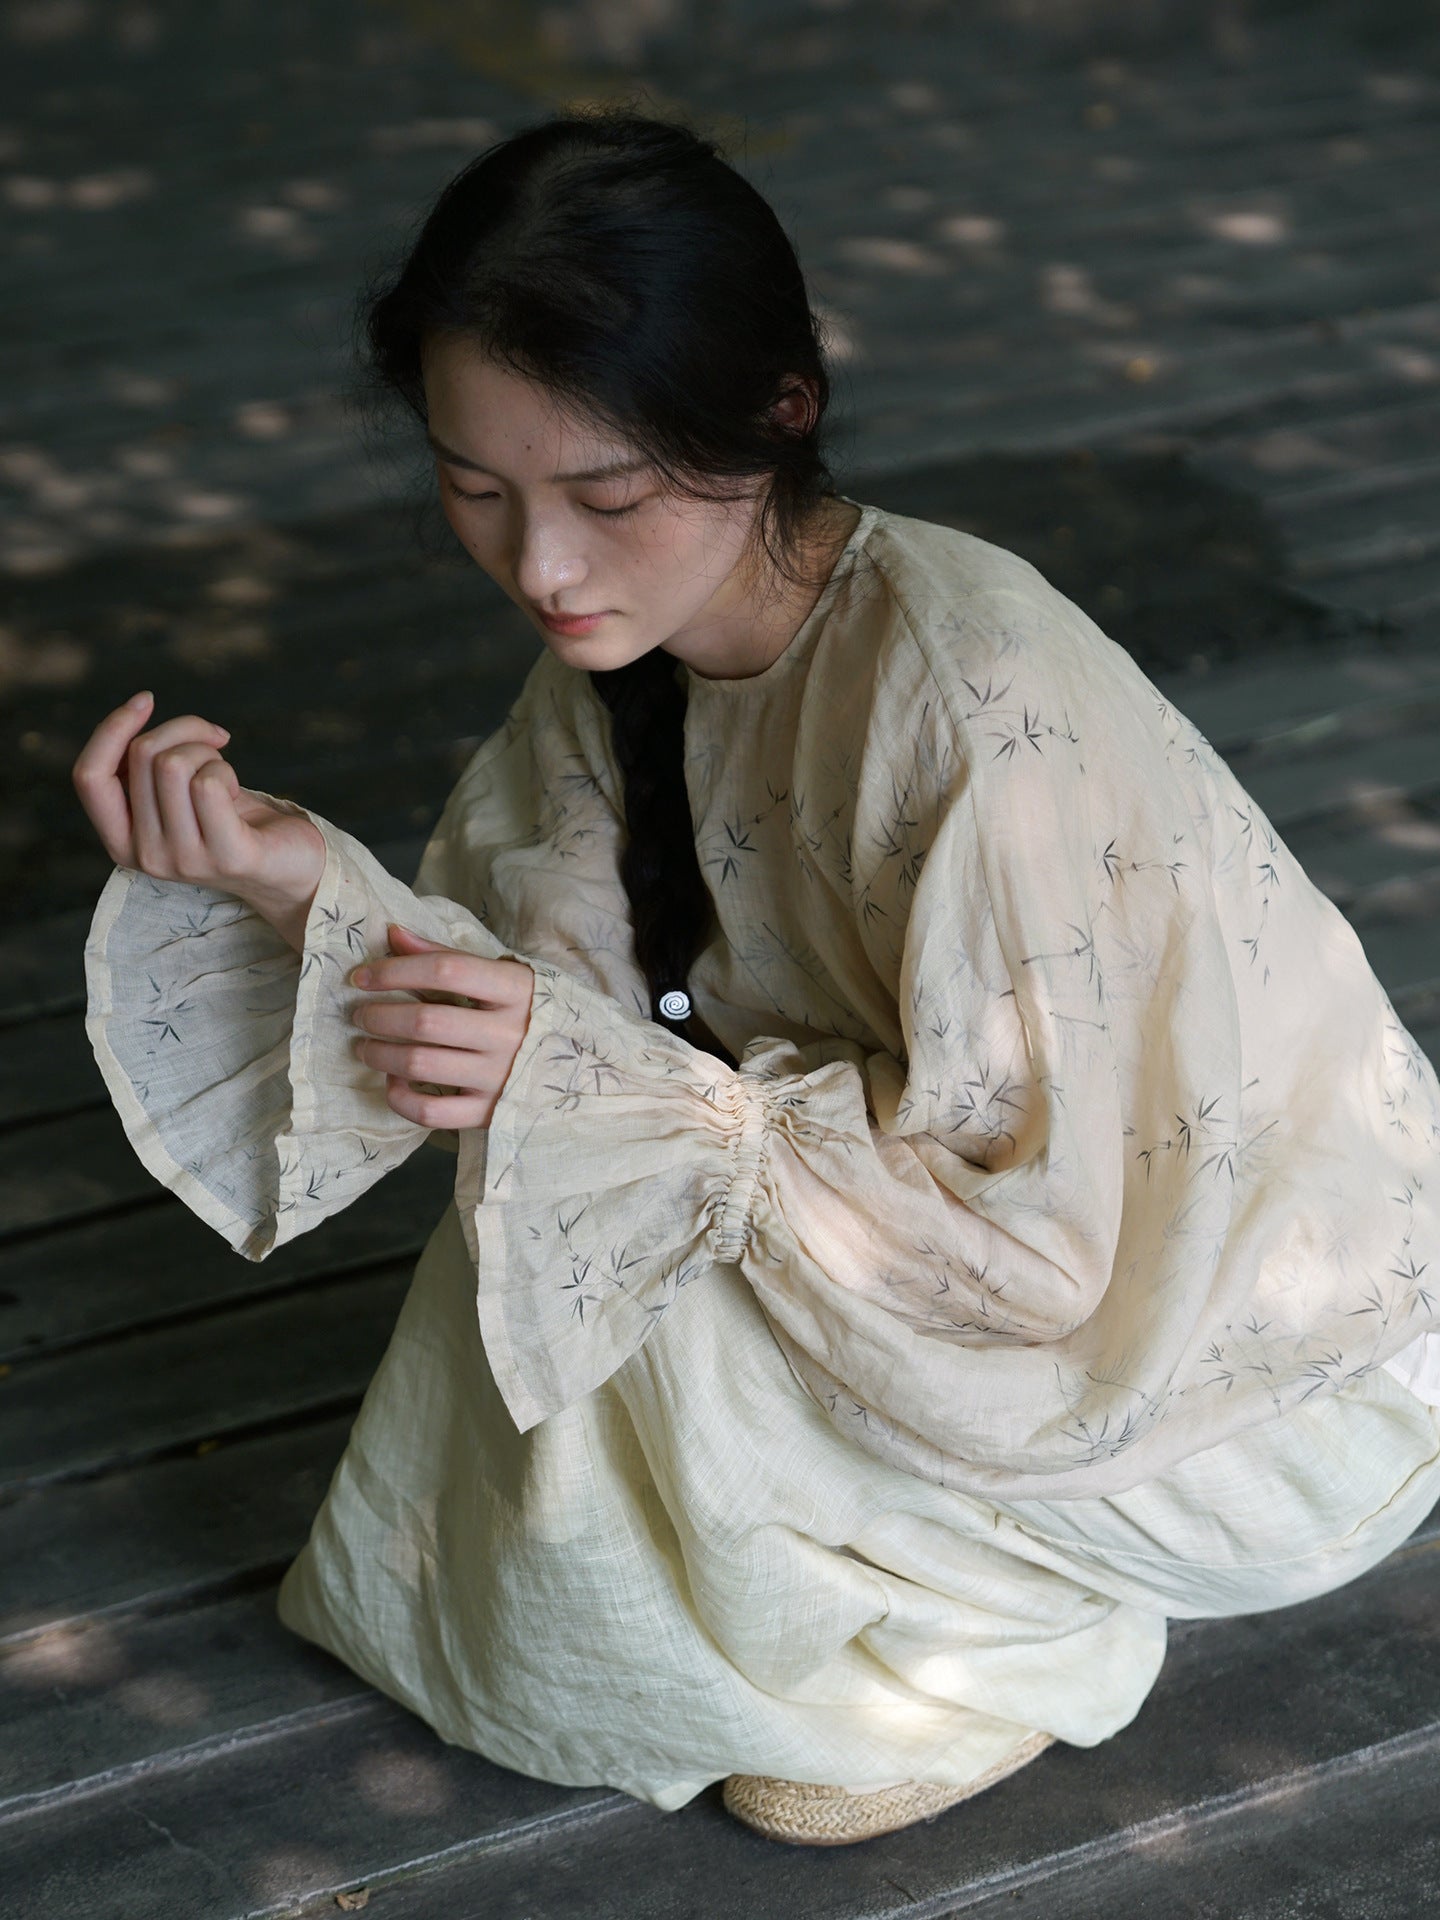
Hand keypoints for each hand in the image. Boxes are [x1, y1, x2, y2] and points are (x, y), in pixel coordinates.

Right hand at [72, 690, 326, 940]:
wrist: (290, 866)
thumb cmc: (230, 819)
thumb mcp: (175, 794)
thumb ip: (145, 767)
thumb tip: (136, 712)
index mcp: (121, 843)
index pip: (89, 777)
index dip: (111, 728)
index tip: (146, 700)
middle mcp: (146, 857)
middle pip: (142, 756)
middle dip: (183, 730)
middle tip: (213, 741)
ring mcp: (185, 861)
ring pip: (173, 764)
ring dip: (206, 750)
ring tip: (225, 773)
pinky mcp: (227, 857)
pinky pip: (209, 783)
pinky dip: (226, 769)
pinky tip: (238, 790)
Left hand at [350, 924, 535, 1129]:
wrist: (582, 1067)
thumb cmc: (529, 1012)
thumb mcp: (500, 976)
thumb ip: (445, 955)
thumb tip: (392, 933)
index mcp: (516, 990)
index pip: (445, 971)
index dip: (395, 970)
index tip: (362, 977)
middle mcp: (510, 1034)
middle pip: (425, 1021)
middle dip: (379, 1016)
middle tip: (360, 1014)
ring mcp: (500, 1078)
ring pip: (420, 1065)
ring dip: (379, 1054)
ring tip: (365, 1046)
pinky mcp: (490, 1113)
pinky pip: (431, 1112)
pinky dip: (400, 1097)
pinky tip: (393, 1081)